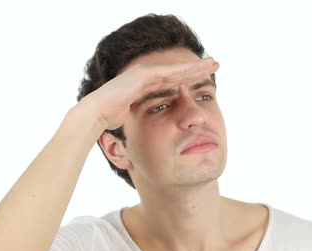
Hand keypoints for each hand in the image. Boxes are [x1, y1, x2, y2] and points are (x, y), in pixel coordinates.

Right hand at [78, 57, 218, 130]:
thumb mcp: (134, 116)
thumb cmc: (110, 119)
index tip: (205, 78)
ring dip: (195, 66)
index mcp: (146, 86)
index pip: (173, 81)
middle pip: (178, 72)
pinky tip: (198, 69)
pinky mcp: (143, 75)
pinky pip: (168, 72)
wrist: (96, 114)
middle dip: (197, 68)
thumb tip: (149, 126)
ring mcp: (144, 74)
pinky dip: (183, 70)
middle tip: (215, 65)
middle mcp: (147, 76)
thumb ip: (144, 114)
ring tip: (213, 63)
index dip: (189, 78)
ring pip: (176, 69)